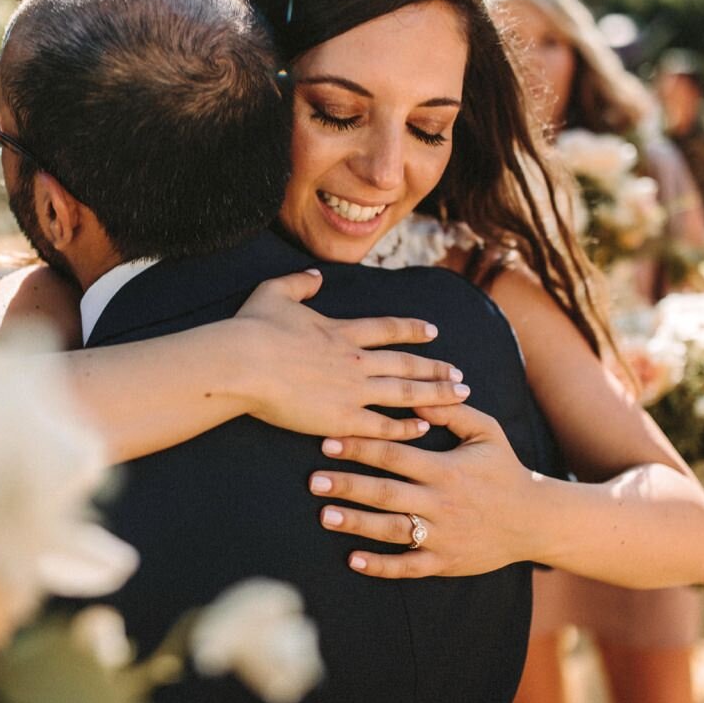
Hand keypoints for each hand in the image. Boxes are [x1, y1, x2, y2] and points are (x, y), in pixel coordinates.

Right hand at [235, 270, 469, 441]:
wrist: (243, 362)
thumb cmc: (252, 329)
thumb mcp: (273, 293)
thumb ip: (299, 283)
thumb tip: (315, 275)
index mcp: (341, 332)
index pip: (387, 329)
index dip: (411, 330)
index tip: (433, 331)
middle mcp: (355, 359)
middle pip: (406, 364)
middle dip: (436, 369)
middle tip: (460, 374)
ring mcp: (352, 390)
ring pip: (405, 392)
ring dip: (435, 395)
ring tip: (460, 397)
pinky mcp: (342, 418)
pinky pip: (383, 425)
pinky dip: (406, 426)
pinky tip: (425, 427)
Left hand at [307, 403, 535, 577]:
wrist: (534, 520)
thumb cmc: (504, 470)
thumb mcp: (486, 433)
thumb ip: (450, 413)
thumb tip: (415, 397)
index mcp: (446, 469)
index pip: (395, 455)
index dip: (361, 447)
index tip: (329, 442)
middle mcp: (441, 503)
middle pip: (386, 493)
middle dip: (348, 485)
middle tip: (314, 480)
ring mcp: (442, 535)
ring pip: (392, 530)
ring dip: (356, 524)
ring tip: (324, 515)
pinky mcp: (445, 561)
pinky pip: (408, 566)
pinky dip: (381, 565)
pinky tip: (354, 559)